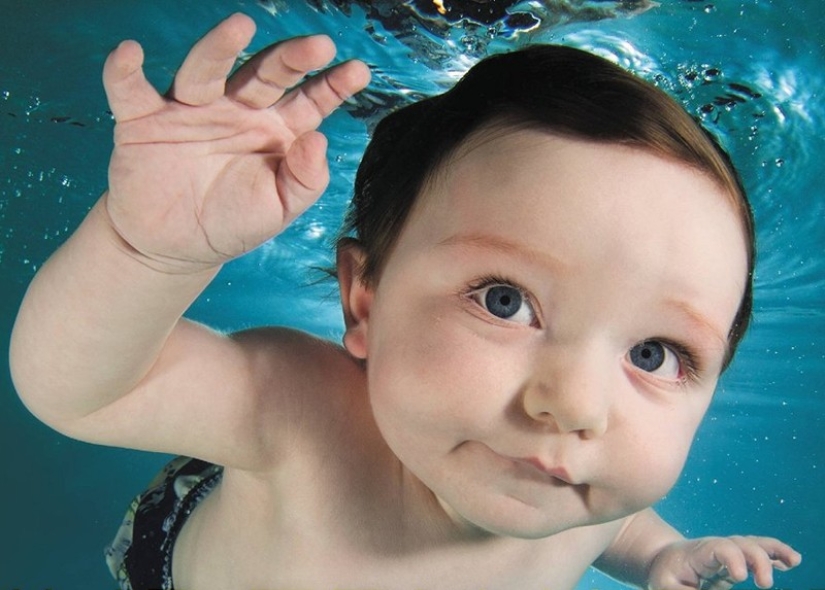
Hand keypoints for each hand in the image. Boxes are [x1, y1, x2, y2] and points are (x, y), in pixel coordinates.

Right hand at [101, 13, 369, 272]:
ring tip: (240, 25)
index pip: (309, 99)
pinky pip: (130, 90)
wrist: (175, 248)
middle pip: (264, 73)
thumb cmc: (234, 222)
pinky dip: (125, 71)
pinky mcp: (144, 121)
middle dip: (290, 58)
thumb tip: (318, 140)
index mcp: (276, 129)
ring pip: (204, 71)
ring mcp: (191, 111)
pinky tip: (130, 54)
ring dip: (219, 46)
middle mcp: (237, 110)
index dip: (332, 85)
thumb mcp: (280, 209)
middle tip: (317, 45)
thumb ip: (305, 180)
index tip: (358, 71)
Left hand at [647, 536, 800, 589]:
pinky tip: (791, 561)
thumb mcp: (667, 587)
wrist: (663, 560)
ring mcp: (728, 551)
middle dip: (757, 560)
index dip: (733, 559)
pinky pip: (757, 552)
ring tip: (793, 560)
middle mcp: (716, 548)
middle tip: (765, 584)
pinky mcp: (737, 560)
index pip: (719, 549)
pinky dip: (775, 554)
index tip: (741, 577)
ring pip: (752, 544)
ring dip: (773, 550)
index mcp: (698, 553)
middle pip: (740, 544)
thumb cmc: (666, 575)